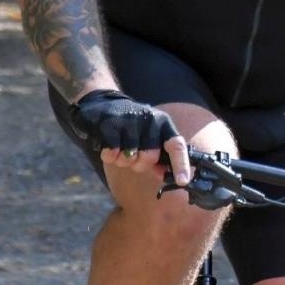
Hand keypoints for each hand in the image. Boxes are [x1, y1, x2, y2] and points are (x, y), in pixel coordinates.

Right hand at [68, 89, 189, 182]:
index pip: (176, 145)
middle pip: (150, 157)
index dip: (181, 164)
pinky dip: (109, 156)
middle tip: (133, 157)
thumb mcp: (149, 137)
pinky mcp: (109, 124)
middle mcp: (149, 119)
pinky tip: (108, 146)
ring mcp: (129, 120)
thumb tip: (166, 176)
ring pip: (129, 158)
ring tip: (119, 149)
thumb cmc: (131, 127)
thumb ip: (159, 157)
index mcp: (163, 124)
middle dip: (140, 165)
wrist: (102, 103)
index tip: (182, 181)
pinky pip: (111, 154)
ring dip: (122, 161)